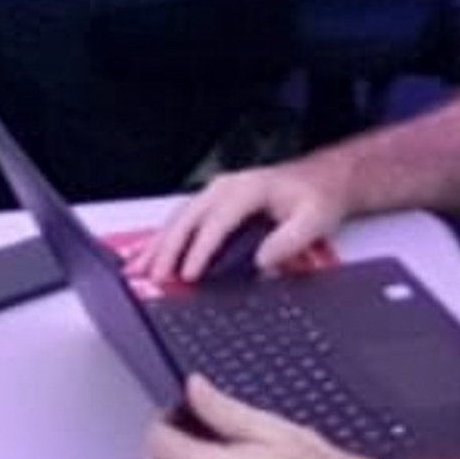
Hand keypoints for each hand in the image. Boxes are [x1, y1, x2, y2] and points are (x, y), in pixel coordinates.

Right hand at [132, 159, 345, 283]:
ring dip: (156, 246)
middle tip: (154, 279)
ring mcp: (215, 193)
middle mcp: (225, 187)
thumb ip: (289, 240)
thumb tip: (261, 261)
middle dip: (167, 250)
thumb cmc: (317, 197)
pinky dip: (162, 241)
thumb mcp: (315, 219)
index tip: (189, 275)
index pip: (216, 222)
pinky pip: (181, 222)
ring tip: (137, 270)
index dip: (200, 250)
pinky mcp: (212, 203)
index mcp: (247, 188)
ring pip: (177, 220)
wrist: (322, 179)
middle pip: (187, 219)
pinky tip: (148, 257)